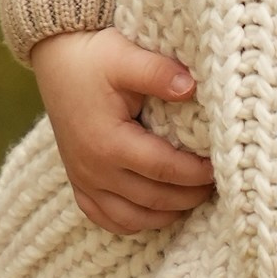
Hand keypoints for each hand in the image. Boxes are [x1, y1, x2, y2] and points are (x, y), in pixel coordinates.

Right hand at [31, 26, 215, 236]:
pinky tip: (157, 210)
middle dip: (189, 196)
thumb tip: (192, 87)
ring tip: (193, 197)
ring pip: (131, 218)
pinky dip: (135, 221)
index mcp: (108, 142)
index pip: (163, 169)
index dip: (196, 173)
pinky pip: (106, 219)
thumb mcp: (125, 56)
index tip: (220, 165)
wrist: (56, 58)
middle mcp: (93, 169)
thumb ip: (158, 72)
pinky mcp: (78, 183)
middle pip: (152, 199)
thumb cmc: (93, 57)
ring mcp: (83, 180)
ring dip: (166, 214)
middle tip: (216, 184)